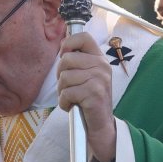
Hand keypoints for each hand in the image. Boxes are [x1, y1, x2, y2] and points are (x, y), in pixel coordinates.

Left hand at [57, 31, 116, 161]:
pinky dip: (64, 103)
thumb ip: (77, 60)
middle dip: (60, 75)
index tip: (65, 57)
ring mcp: (100, 79)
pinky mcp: (94, 93)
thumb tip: (62, 45)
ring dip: (62, 91)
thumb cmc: (87, 98)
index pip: (83, 37)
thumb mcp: (86, 75)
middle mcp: (102, 66)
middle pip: (66, 59)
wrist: (100, 124)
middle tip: (68, 86)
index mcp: (99, 58)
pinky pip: (67, 93)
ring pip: (64, 77)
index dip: (68, 44)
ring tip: (72, 97)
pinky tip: (73, 106)